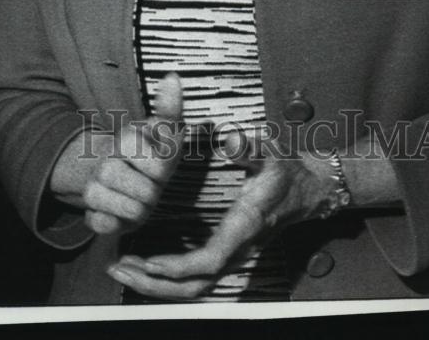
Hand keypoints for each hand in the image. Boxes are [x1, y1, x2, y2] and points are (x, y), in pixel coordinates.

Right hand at [82, 72, 184, 235]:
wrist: (119, 174)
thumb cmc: (150, 152)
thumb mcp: (165, 132)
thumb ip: (170, 108)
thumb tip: (172, 76)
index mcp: (126, 139)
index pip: (160, 168)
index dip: (164, 171)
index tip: (157, 164)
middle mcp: (105, 162)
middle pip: (147, 195)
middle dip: (153, 193)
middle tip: (147, 182)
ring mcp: (92, 188)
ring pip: (132, 213)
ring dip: (140, 210)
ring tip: (136, 196)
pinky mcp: (88, 212)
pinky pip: (106, 226)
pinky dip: (116, 224)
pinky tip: (119, 212)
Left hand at [107, 129, 333, 298]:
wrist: (308, 189)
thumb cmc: (286, 169)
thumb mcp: (270, 152)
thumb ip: (249, 147)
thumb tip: (231, 140)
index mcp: (244, 226)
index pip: (211, 259)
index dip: (180, 266)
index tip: (151, 261)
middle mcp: (238, 249)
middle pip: (196, 286)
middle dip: (156, 284)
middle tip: (120, 267)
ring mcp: (233, 255)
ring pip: (194, 288)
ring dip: (157, 285)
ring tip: (122, 268)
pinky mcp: (228, 254)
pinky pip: (197, 278)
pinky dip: (168, 279)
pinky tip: (144, 266)